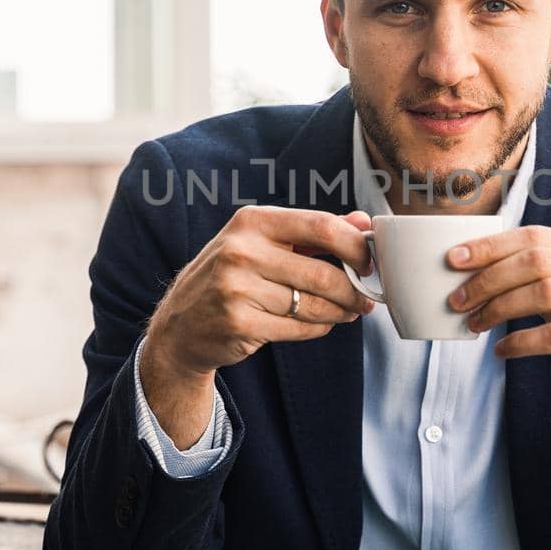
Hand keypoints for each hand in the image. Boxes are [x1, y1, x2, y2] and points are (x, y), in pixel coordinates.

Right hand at [141, 205, 375, 384]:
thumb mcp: (263, 243)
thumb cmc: (231, 276)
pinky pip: (299, 328)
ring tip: (348, 311)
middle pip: (322, 274)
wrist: (181, 326)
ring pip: (314, 305)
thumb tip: (362, 221)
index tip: (369, 262)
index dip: (355, 246)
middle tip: (367, 298)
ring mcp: (236, 289)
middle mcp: (240, 251)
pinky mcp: (239, 324)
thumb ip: (313, 232)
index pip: (320, 226)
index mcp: (251, 222)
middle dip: (354, 290)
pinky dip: (318, 328)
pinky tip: (319, 323)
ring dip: (340, 312)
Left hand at [446, 224, 550, 424]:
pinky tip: (502, 350)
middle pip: (535, 260)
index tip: (454, 260)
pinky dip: (521, 342)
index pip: (535, 236)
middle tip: (457, 299)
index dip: (490, 245)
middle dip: (487, 278)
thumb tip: (488, 272)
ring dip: (498, 308)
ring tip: (474, 324)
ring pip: (543, 293)